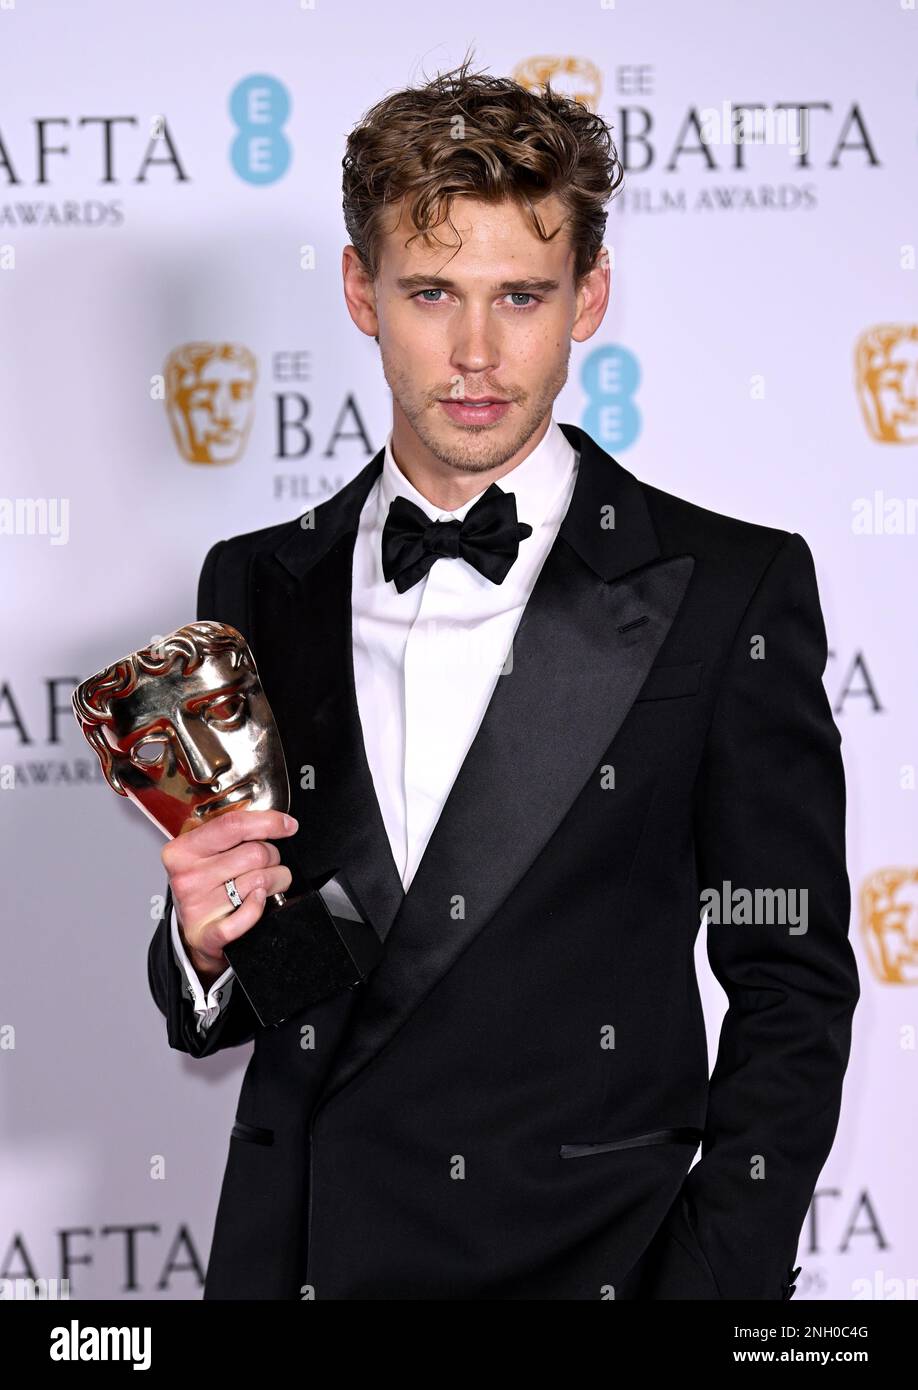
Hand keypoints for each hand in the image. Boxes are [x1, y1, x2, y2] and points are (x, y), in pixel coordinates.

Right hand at [161, 809, 297, 986]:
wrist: (192, 930)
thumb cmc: (204, 885)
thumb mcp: (204, 853)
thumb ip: (232, 833)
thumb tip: (276, 821)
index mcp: (183, 850)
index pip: (232, 825)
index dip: (268, 822)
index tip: (288, 825)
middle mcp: (187, 877)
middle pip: (255, 853)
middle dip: (273, 857)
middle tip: (267, 864)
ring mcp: (196, 907)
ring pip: (261, 881)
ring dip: (276, 880)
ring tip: (266, 884)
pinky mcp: (208, 934)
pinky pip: (250, 913)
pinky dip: (260, 907)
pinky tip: (258, 901)